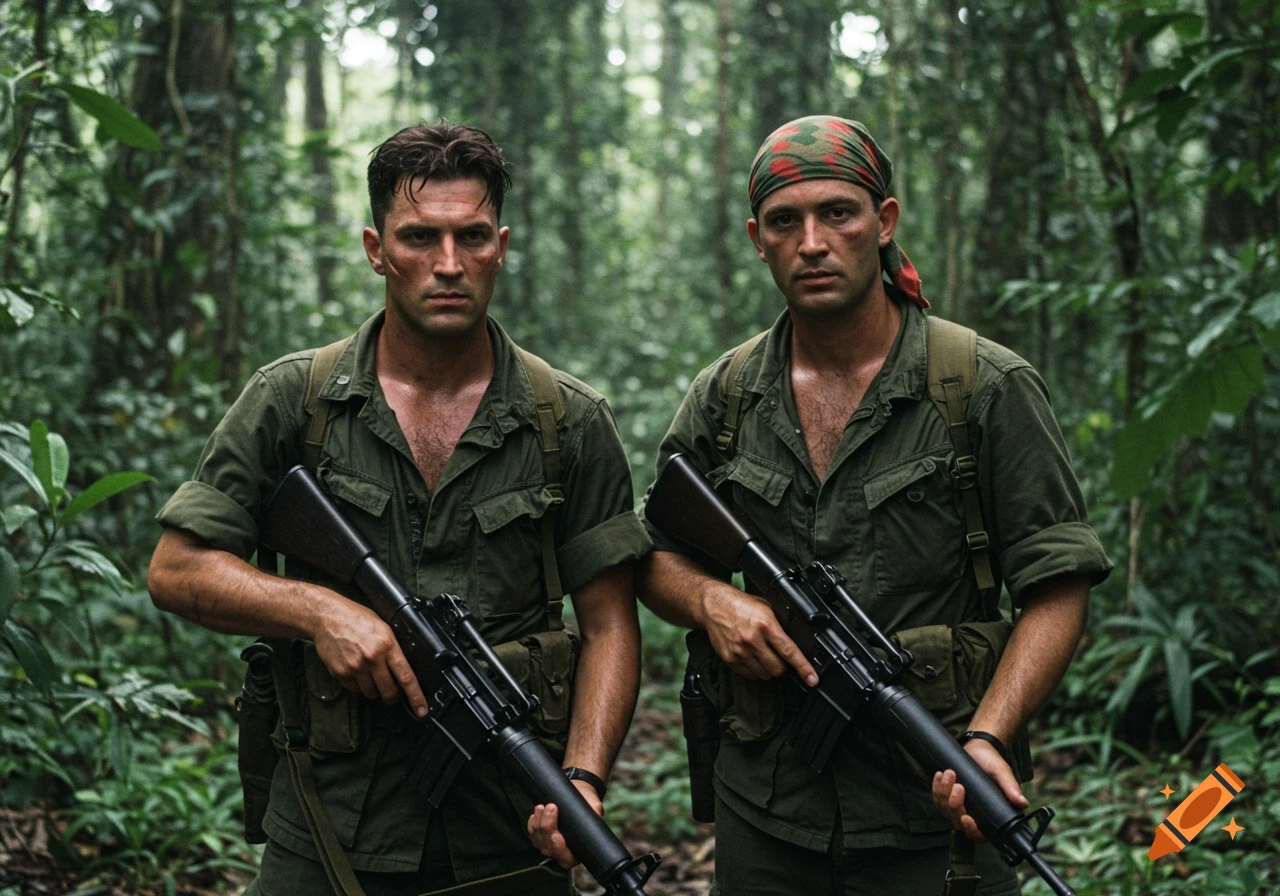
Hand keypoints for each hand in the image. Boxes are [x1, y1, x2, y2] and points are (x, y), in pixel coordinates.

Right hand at [312, 597, 428, 716]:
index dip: (416, 696)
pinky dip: (357, 685)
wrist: (327, 616)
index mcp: (387, 645)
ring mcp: (355, 667)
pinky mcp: (340, 672)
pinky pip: (354, 689)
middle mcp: (372, 658)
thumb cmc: (356, 618)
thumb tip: (405, 667)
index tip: (421, 709)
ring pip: (371, 693)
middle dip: (392, 696)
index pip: (406, 676)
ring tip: (370, 674)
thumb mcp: (383, 627)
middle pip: (389, 691)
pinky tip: (356, 671)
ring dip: (374, 689)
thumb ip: (393, 648)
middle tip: (392, 693)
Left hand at [527, 778, 601, 868]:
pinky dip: (533, 823)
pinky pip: (532, 833)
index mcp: (578, 851)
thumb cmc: (589, 803)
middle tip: (551, 808)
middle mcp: (562, 852)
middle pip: (548, 847)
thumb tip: (594, 813)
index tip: (557, 835)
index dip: (559, 849)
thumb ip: (595, 813)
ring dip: (538, 823)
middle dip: (547, 828)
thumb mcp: (595, 807)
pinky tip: (537, 813)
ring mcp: (549, 845)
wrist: (579, 795)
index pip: (566, 858)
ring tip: (543, 807)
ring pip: (538, 840)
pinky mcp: (540, 836)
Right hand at [702, 581, 818, 684]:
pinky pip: (750, 675)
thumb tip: (799, 641)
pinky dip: (755, 671)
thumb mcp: (766, 608)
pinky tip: (752, 658)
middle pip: (778, 669)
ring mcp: (740, 651)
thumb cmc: (741, 605)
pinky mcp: (730, 658)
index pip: (789, 651)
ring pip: (765, 674)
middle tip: (780, 658)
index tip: (813, 679)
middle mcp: (753, 639)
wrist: (714, 605)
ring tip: (763, 655)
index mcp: (766, 625)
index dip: (804, 667)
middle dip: (783, 667)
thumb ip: (780, 624)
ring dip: (769, 670)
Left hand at [931, 739, 1027, 841]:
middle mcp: (972, 815)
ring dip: (944, 793)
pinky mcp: (946, 796)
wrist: (979, 748)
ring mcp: (957, 806)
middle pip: (958, 822)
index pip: (979, 835)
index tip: (967, 818)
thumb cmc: (992, 762)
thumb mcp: (1002, 772)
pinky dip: (936, 787)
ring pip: (945, 810)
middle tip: (959, 785)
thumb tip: (1022, 803)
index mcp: (988, 815)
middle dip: (955, 805)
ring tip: (949, 773)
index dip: (972, 831)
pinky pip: (937, 798)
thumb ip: (1011, 787)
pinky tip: (939, 774)